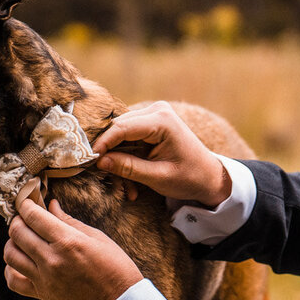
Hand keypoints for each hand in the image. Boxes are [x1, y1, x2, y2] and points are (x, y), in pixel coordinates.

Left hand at [3, 195, 143, 299]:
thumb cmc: (115, 267)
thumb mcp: (97, 237)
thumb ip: (69, 221)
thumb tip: (51, 206)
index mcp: (68, 241)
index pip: (33, 216)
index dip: (25, 205)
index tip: (26, 201)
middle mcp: (52, 259)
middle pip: (17, 233)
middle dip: (18, 220)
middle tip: (26, 218)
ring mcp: (45, 279)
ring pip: (10, 255)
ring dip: (13, 242)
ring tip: (23, 239)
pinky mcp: (43, 294)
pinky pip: (13, 281)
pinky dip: (11, 270)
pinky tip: (21, 262)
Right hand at [91, 101, 230, 207]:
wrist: (210, 177)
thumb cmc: (190, 178)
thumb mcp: (158, 177)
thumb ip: (128, 168)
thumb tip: (100, 161)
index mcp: (162, 121)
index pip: (121, 127)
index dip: (102, 144)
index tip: (89, 161)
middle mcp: (157, 111)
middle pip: (118, 128)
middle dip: (110, 155)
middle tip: (105, 178)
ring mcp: (154, 115)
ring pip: (121, 135)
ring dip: (119, 160)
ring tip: (129, 189)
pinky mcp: (151, 123)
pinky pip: (129, 138)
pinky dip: (127, 158)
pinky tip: (133, 184)